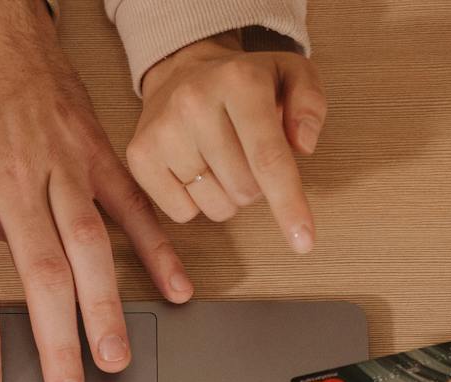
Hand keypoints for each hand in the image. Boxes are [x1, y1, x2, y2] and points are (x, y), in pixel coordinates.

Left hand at [0, 0, 191, 381]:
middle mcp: (15, 178)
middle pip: (43, 273)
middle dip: (57, 341)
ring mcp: (62, 164)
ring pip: (91, 245)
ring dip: (107, 307)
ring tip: (114, 357)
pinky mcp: (94, 149)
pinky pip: (131, 203)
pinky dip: (157, 247)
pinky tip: (173, 288)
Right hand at [128, 34, 325, 250]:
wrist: (181, 69)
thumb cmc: (243, 83)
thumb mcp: (291, 76)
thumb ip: (310, 105)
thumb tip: (303, 146)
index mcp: (239, 81)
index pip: (268, 157)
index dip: (288, 204)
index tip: (303, 242)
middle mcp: (195, 102)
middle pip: (244, 190)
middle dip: (257, 186)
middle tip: (246, 155)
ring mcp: (163, 130)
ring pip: (215, 206)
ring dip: (227, 196)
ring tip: (220, 161)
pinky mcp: (140, 155)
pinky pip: (182, 213)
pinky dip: (196, 202)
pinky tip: (194, 168)